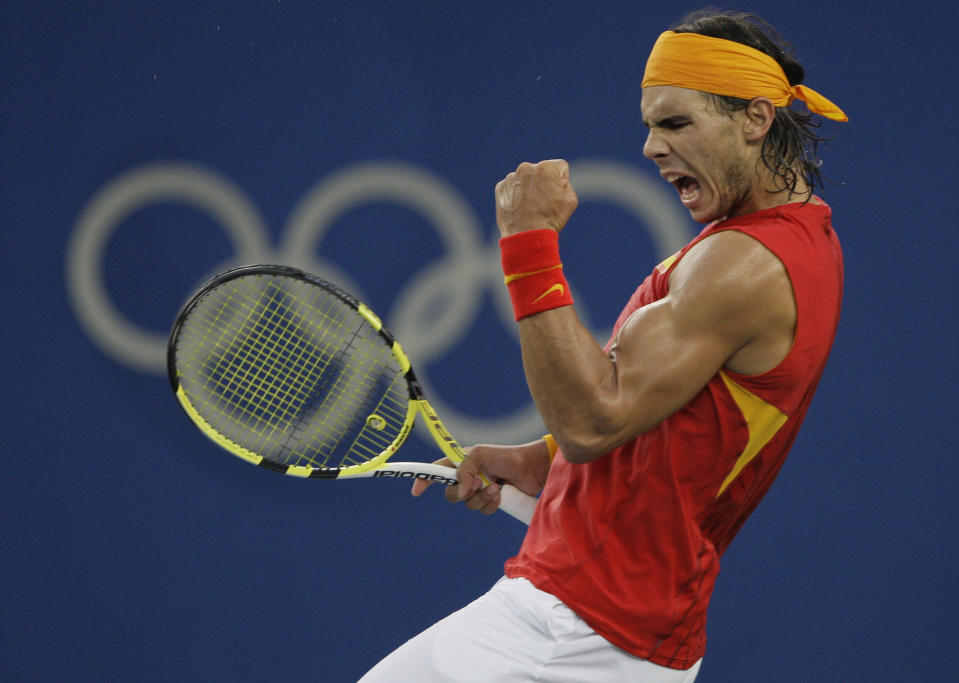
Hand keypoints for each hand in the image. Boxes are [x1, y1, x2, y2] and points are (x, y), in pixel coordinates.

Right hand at [411, 441, 550, 514]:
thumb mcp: (480, 455)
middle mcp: (467, 478)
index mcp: (460, 463)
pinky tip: (501, 494)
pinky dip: (491, 504)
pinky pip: (482, 511)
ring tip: (496, 487)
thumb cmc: (505, 456)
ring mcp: (479, 491)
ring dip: (481, 498)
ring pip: (468, 505)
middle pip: (451, 494)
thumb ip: (465, 470)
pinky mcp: (491, 501)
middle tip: (479, 483)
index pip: (436, 471)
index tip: (416, 492)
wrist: (530, 469)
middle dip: (464, 492)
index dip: (424, 480)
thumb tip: (462, 491)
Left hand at [495, 160, 577, 236]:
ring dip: (528, 188)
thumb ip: (565, 183)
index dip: (561, 182)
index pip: (559, 167)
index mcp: (547, 167)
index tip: (557, 195)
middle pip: (540, 171)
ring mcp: (511, 177)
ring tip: (531, 207)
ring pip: (524, 179)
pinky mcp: (500, 187)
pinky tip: (520, 208)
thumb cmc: (551, 219)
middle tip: (543, 202)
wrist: (526, 235)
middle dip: (543, 183)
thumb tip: (557, 180)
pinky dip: (516, 195)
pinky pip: (512, 187)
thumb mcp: (570, 200)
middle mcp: (527, 167)